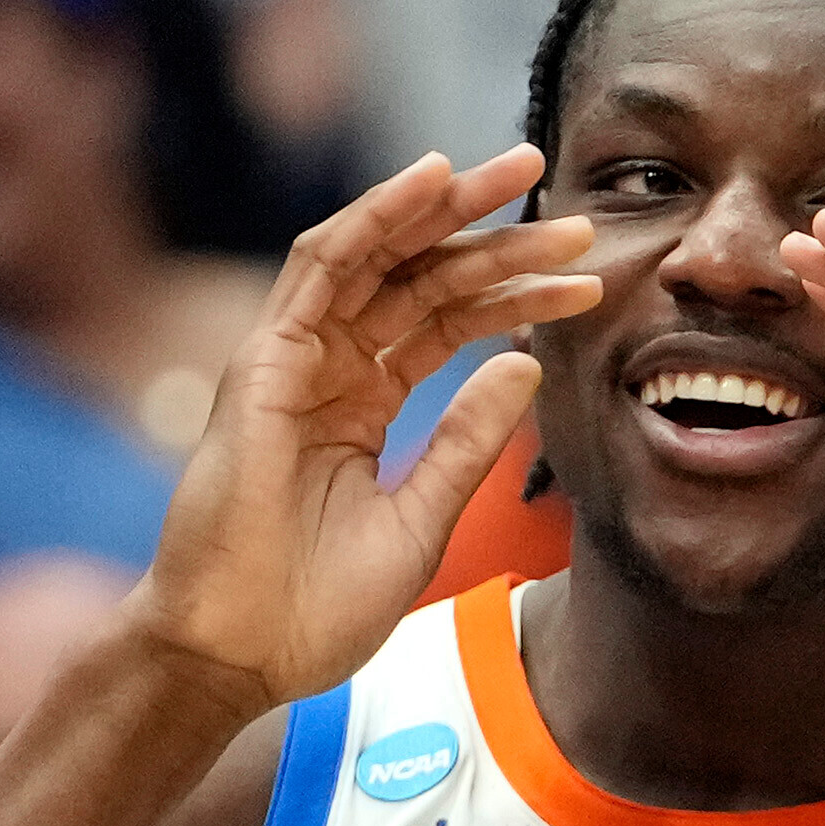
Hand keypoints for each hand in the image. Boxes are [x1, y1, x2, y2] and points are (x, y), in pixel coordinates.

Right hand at [126, 147, 596, 721]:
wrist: (237, 654)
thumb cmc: (314, 608)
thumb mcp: (422, 518)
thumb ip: (468, 440)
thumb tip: (528, 364)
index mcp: (362, 405)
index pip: (447, 326)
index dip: (516, 298)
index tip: (587, 282)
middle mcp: (329, 369)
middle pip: (422, 280)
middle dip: (498, 240)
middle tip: (577, 216)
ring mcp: (294, 360)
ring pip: (380, 256)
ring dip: (449, 208)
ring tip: (523, 171)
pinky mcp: (264, 359)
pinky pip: (322, 264)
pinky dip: (377, 216)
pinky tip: (431, 179)